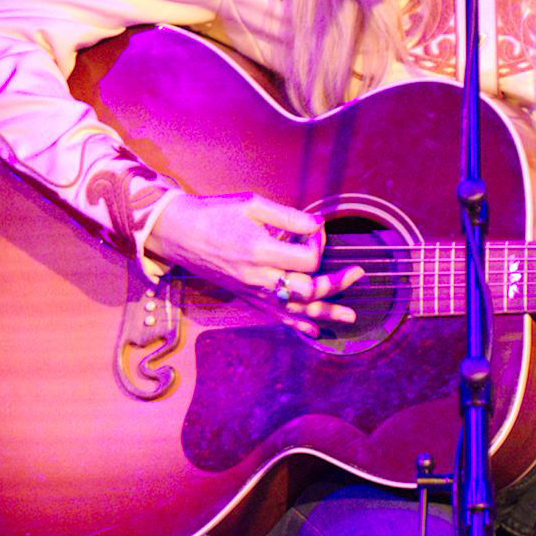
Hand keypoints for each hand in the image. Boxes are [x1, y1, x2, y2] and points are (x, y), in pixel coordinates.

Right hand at [146, 192, 362, 336]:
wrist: (177, 232)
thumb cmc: (215, 213)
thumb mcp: (252, 203)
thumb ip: (288, 217)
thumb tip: (318, 225)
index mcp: (260, 251)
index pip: (306, 259)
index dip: (319, 244)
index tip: (315, 229)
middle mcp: (257, 277)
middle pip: (307, 290)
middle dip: (335, 283)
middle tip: (357, 274)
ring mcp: (251, 290)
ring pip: (295, 309)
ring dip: (325, 313)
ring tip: (350, 316)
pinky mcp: (245, 297)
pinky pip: (274, 316)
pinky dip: (296, 325)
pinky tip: (315, 331)